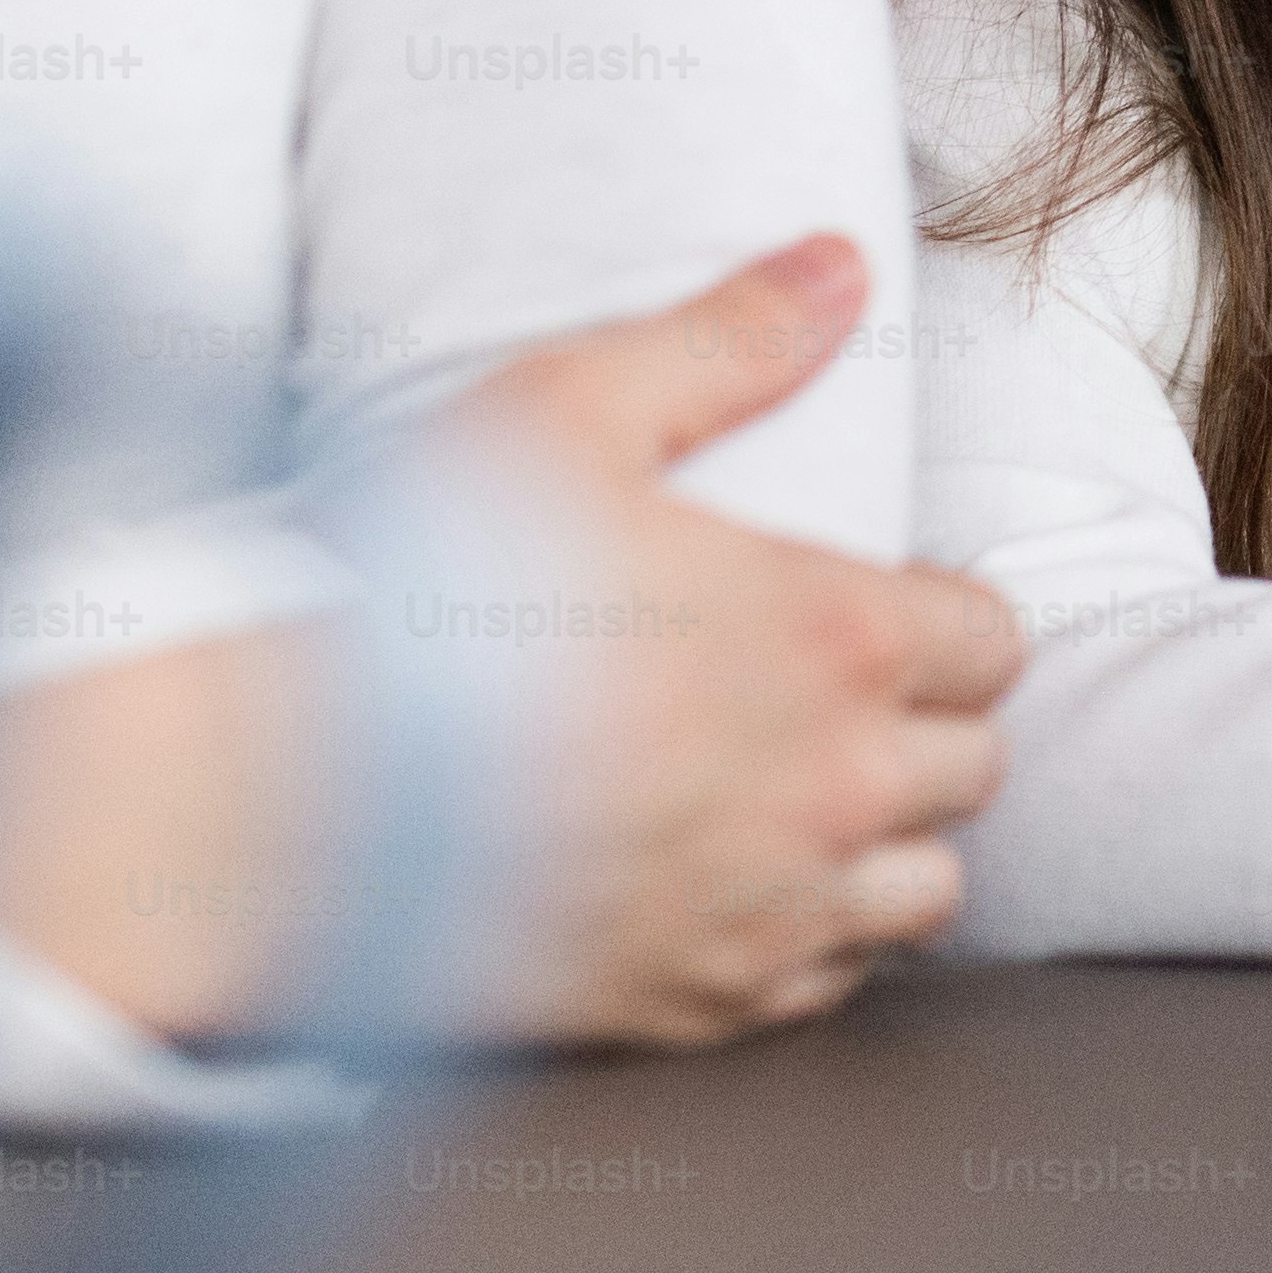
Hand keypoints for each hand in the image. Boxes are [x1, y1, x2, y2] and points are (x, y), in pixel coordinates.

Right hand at [0, 237, 1022, 1055]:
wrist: (281, 800)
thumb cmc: (417, 591)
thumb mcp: (565, 414)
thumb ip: (725, 341)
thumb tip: (839, 267)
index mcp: (833, 636)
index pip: (990, 642)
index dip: (946, 618)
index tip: (879, 610)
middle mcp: (832, 786)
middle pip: (972, 770)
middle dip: (922, 727)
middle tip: (829, 697)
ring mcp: (769, 910)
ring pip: (921, 894)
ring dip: (883, 844)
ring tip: (798, 797)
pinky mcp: (695, 1005)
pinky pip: (823, 988)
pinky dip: (804, 943)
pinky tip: (730, 888)